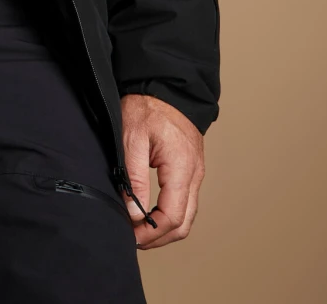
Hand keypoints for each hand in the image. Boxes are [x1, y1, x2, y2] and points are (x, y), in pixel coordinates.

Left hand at [121, 93, 205, 247]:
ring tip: (138, 231)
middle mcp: (194, 176)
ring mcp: (195, 175)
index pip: (171, 216)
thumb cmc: (147, 107)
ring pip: (186, 216)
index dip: (150, 232)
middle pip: (183, 224)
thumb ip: (134, 179)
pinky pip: (185, 203)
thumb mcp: (132, 139)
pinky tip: (150, 216)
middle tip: (133, 240)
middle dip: (158, 237)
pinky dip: (169, 216)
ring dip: (164, 229)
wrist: (165, 87)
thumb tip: (133, 213)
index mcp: (181, 169)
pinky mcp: (190, 172)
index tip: (130, 236)